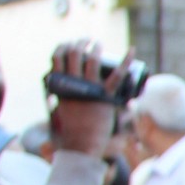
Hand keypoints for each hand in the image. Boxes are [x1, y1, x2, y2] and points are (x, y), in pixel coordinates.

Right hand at [48, 40, 132, 154]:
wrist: (82, 143)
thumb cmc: (71, 128)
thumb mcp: (59, 107)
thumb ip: (57, 97)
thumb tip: (53, 90)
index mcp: (61, 85)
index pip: (57, 57)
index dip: (62, 46)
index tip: (68, 44)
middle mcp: (74, 84)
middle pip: (74, 54)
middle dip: (80, 43)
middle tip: (86, 40)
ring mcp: (90, 89)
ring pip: (92, 60)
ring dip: (95, 47)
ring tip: (97, 43)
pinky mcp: (105, 96)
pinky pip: (118, 76)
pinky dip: (126, 61)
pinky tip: (132, 49)